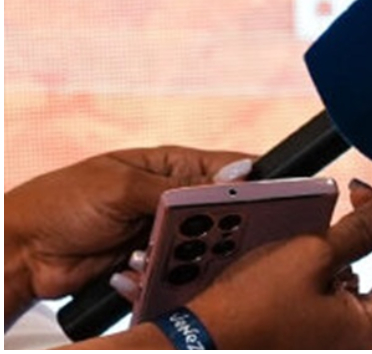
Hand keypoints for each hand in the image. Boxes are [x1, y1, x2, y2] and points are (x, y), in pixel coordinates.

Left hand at [4, 146, 250, 324]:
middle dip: (216, 230)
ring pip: (200, 249)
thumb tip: (238, 172)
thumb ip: (179, 187)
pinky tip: (133, 273)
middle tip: (205, 239)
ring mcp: (162, 233)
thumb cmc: (63, 203)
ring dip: (183, 257)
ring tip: (152, 258)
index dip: (253, 182)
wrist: (21, 251)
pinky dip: (160, 277)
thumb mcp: (123, 187)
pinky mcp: (151, 263)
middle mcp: (172, 198)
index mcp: (171, 166)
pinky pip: (175, 274)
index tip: (274, 200)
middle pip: (221, 214)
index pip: (227, 168)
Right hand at [180, 179, 371, 348]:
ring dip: (367, 249)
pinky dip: (342, 270)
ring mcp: (344, 345)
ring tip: (342, 218)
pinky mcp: (321, 341)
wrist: (191, 347)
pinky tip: (318, 252)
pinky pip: (348, 300)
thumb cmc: (244, 313)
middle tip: (370, 198)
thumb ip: (363, 229)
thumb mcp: (309, 256)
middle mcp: (367, 344)